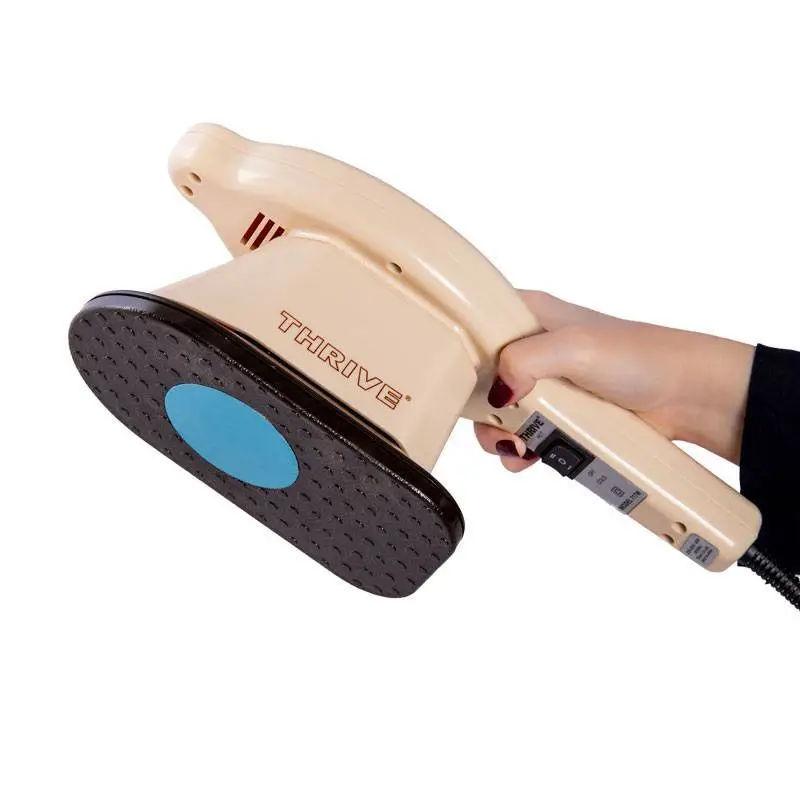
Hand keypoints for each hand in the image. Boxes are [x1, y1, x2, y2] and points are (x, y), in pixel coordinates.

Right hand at [475, 291, 754, 471]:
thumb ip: (524, 360)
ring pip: (501, 413)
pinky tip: (531, 455)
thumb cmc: (642, 356)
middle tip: (504, 424)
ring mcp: (545, 385)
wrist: (688, 395)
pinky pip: (527, 435)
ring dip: (504, 435)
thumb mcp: (576, 347)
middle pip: (482, 381)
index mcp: (530, 316)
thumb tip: (497, 394)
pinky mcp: (560, 416)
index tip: (468, 386)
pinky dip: (524, 450)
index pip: (476, 330)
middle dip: (485, 411)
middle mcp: (532, 348)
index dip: (464, 359)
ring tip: (522, 446)